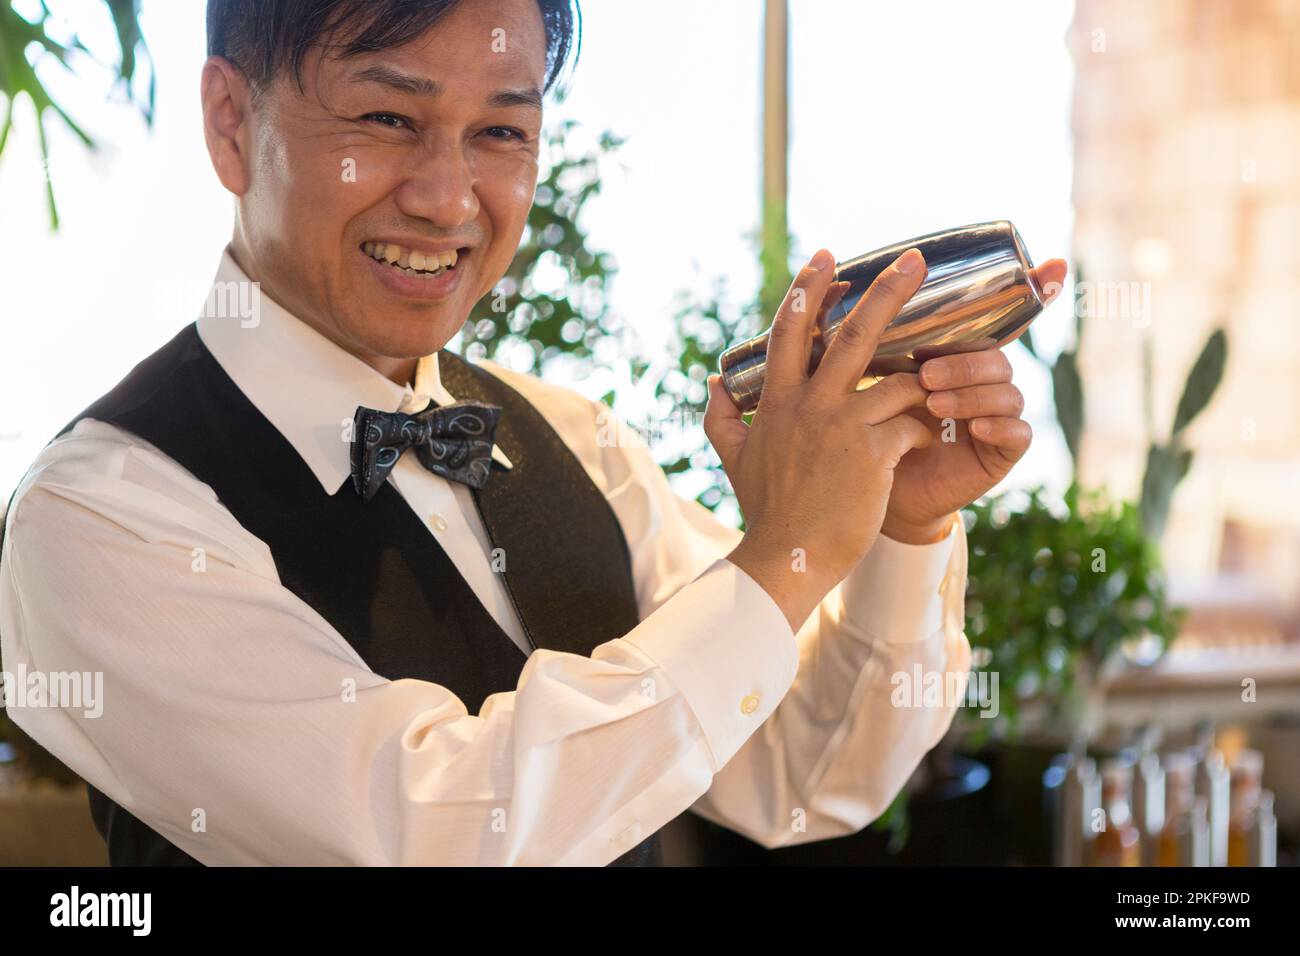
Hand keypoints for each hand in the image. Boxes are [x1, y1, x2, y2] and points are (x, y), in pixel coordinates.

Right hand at [705, 247, 933, 630]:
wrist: (787, 558)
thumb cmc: (767, 511)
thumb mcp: (735, 459)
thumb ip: (722, 417)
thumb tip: (712, 383)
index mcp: (778, 402)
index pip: (790, 331)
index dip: (808, 290)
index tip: (826, 258)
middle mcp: (810, 405)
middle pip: (853, 333)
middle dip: (887, 291)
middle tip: (915, 260)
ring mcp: (842, 427)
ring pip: (898, 381)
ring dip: (921, 384)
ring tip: (939, 392)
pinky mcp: (873, 454)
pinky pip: (912, 423)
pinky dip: (924, 428)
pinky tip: (928, 440)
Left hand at [880, 258, 1068, 543]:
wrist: (869, 492)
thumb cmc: (865, 429)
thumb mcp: (859, 379)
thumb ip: (857, 338)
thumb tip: (830, 286)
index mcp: (953, 355)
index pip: (993, 319)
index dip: (1034, 289)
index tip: (1052, 266)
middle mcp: (979, 381)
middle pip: (994, 355)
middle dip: (962, 362)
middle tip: (924, 374)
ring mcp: (995, 416)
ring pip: (1007, 392)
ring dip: (972, 393)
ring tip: (934, 403)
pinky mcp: (1001, 453)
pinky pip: (1018, 434)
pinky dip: (997, 427)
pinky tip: (972, 430)